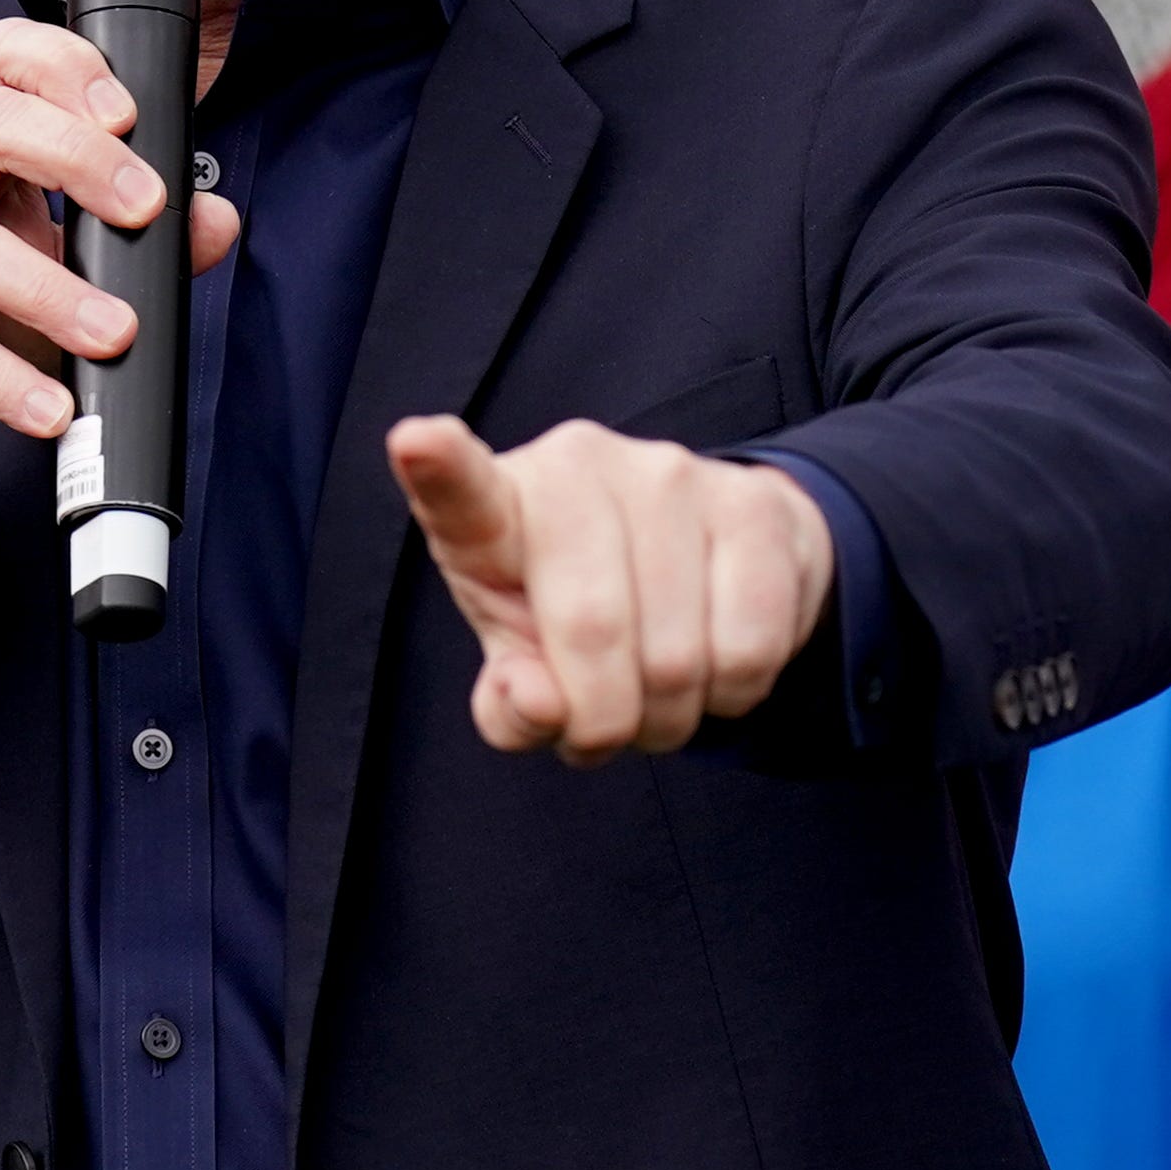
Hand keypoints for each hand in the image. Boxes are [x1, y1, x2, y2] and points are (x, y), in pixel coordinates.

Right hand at [0, 19, 240, 559]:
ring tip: (114, 333)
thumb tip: (213, 222)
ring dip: (52, 294)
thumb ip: (129, 236)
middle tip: (146, 210)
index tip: (130, 116)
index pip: (3, 57)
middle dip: (78, 161)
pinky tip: (50, 406)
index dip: (66, 69)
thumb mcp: (50, 261)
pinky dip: (1, 377)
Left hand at [381, 416, 832, 761]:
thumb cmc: (583, 613)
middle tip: (611, 727)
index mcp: (498, 506)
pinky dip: (732, 696)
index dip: (440, 470)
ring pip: (677, 656)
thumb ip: (511, 704)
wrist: (708, 563)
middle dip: (605, 719)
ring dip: (671, 716)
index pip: (463, 494)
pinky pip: (748, 649)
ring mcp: (671, 474)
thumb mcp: (527, 662)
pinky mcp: (755, 502)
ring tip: (661, 695)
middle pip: (592, 629)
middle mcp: (577, 467)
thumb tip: (540, 700)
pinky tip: (717, 665)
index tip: (414, 441)